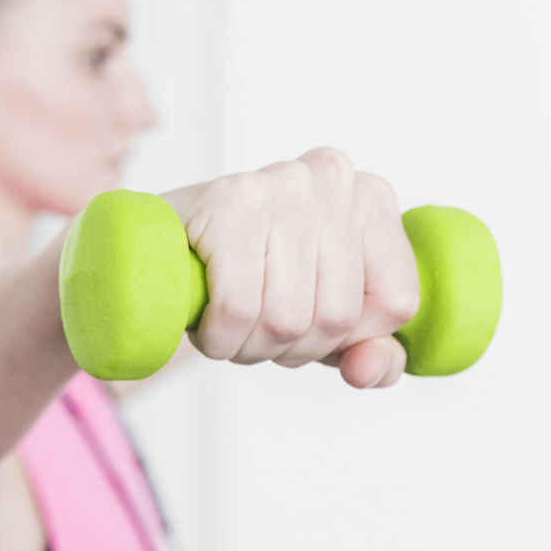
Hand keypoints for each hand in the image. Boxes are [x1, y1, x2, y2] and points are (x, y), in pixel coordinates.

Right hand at [160, 147, 419, 387]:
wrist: (154, 248)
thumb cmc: (253, 276)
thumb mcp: (325, 316)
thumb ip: (371, 351)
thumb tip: (368, 370)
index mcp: (373, 199)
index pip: (396, 302)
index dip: (351, 338)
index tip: (312, 325)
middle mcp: (334, 179)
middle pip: (339, 316)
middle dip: (292, 347)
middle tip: (258, 326)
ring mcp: (283, 184)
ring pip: (289, 318)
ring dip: (250, 347)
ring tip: (231, 322)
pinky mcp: (230, 199)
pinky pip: (239, 307)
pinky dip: (219, 337)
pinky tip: (208, 323)